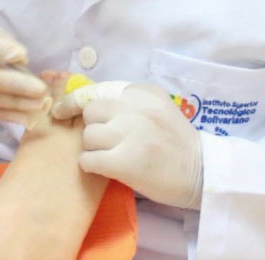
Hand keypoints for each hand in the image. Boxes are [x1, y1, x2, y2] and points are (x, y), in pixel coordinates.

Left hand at [57, 82, 203, 208]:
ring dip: (93, 148)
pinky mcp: (126, 162)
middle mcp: (136, 108)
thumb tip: (83, 99)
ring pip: (88, 136)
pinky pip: (88, 160)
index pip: (95, 90)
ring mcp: (131, 134)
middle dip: (93, 127)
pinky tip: (106, 169)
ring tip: (111, 156)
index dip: (73, 101)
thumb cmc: (175, 142)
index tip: (61, 111)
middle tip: (107, 141)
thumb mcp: (157, 108)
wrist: (203, 174)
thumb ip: (127, 101)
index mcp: (143, 93)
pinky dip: (92, 166)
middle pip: (89, 112)